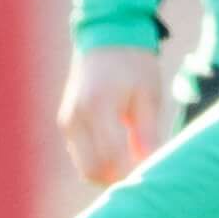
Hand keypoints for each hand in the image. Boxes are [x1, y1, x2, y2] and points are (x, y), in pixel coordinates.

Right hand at [58, 46, 167, 186]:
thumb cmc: (134, 64)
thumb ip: (147, 132)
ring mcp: (66, 122)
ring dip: (109, 173)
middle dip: (118, 180)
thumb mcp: (148, 95)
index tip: (153, 176)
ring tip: (136, 164)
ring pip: (84, 167)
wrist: (106, 36)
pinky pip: (81, 155)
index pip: (112, 158)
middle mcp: (75, 117)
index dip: (132, 173)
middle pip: (92, 170)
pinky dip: (100, 162)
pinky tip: (123, 154)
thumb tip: (150, 164)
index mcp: (98, 107)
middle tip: (145, 176)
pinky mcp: (65, 123)